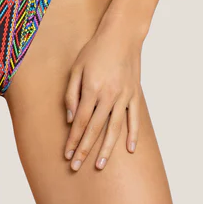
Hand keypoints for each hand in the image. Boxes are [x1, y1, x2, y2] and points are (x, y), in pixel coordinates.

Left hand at [63, 21, 141, 171]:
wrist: (121, 36)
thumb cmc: (95, 50)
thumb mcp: (76, 68)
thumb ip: (71, 93)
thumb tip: (71, 118)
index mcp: (92, 89)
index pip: (80, 121)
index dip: (73, 140)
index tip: (67, 155)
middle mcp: (108, 95)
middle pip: (95, 129)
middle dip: (85, 150)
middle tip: (76, 167)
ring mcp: (124, 96)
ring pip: (114, 128)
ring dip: (106, 149)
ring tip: (100, 166)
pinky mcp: (135, 94)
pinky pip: (134, 118)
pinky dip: (133, 134)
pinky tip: (130, 149)